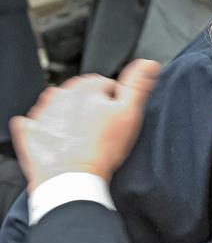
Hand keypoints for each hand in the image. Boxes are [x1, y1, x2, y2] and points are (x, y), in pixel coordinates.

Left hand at [10, 59, 160, 190]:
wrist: (73, 179)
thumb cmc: (102, 149)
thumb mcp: (130, 113)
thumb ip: (138, 84)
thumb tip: (149, 63)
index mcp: (85, 86)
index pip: (105, 84)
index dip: (115, 101)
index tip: (117, 117)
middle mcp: (60, 94)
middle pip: (82, 95)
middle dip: (92, 107)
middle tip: (102, 130)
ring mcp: (44, 112)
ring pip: (62, 108)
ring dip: (72, 117)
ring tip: (84, 138)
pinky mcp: (31, 131)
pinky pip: (38, 123)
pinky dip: (48, 128)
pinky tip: (60, 140)